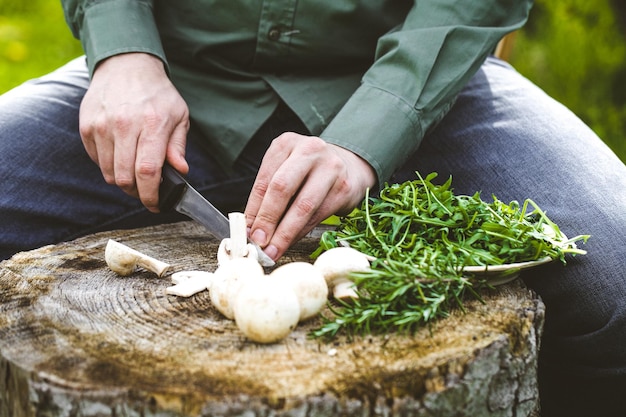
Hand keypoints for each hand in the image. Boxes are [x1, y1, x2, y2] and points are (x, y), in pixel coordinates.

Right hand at [79, 53, 189, 211]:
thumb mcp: (179, 116)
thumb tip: (181, 171)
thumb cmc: (157, 93)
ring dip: (122, 181)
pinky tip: (121, 155)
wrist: (126, 64)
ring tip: (134, 174)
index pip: (147, 172)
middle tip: (146, 191)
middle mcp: (124, 126)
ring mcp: (101, 126)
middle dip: (137, 193)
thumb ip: (178, 146)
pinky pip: (96, 160)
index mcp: (151, 124)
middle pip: (125, 178)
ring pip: (108, 173)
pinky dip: (108, 166)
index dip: (151, 195)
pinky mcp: (87, 126)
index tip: (155, 205)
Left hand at [244, 133, 376, 259]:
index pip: (265, 180)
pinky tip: (291, 241)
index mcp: (286, 144)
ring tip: (273, 249)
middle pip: (282, 188)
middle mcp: (309, 150)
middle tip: (259, 242)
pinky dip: (301, 232)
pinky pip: (318, 215)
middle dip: (268, 220)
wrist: (348, 165)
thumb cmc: (308, 171)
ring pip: (303, 206)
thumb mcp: (285, 171)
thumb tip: (252, 228)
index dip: (254, 209)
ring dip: (285, 233)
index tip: (247, 232)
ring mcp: (330, 168)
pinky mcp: (343, 188)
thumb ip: (268, 195)